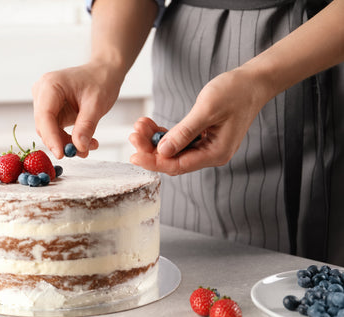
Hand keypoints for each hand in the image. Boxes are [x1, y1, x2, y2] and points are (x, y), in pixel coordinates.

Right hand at [32, 62, 123, 158]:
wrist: (103, 73)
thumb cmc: (100, 81)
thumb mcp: (97, 104)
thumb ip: (86, 126)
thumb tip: (79, 147)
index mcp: (50, 85)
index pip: (44, 116)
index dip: (51, 138)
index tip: (61, 154)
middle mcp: (42, 93)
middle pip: (44, 126)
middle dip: (62, 142)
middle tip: (83, 152)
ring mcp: (45, 102)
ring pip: (49, 131)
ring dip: (67, 143)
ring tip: (90, 145)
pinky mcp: (51, 111)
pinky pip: (55, 131)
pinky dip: (69, 139)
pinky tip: (85, 141)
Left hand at [129, 68, 268, 174]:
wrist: (253, 81)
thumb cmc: (235, 92)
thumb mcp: (207, 110)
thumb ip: (184, 132)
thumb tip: (163, 151)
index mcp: (215, 153)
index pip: (178, 165)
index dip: (154, 162)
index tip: (134, 155)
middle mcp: (210, 154)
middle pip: (173, 160)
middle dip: (150, 148)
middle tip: (133, 134)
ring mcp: (206, 147)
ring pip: (173, 150)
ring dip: (154, 139)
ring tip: (139, 125)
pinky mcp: (202, 138)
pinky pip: (178, 141)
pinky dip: (163, 133)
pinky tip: (150, 124)